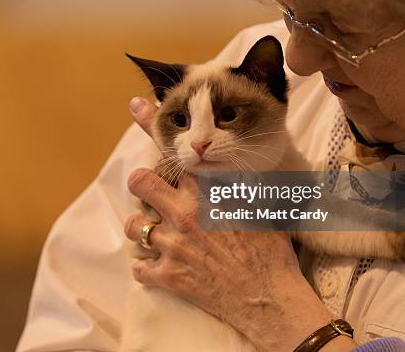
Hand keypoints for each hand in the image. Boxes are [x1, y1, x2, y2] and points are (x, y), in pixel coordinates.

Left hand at [125, 97, 355, 350]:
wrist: (269, 296)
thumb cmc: (270, 250)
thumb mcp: (259, 206)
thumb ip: (241, 184)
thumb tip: (237, 168)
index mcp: (205, 193)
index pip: (176, 152)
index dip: (153, 126)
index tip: (138, 107)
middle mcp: (183, 213)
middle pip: (141, 183)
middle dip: (140, 182)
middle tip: (146, 188)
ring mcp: (172, 245)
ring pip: (134, 226)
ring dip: (142, 228)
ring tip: (152, 232)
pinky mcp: (168, 276)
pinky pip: (139, 268)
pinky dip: (145, 267)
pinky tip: (155, 267)